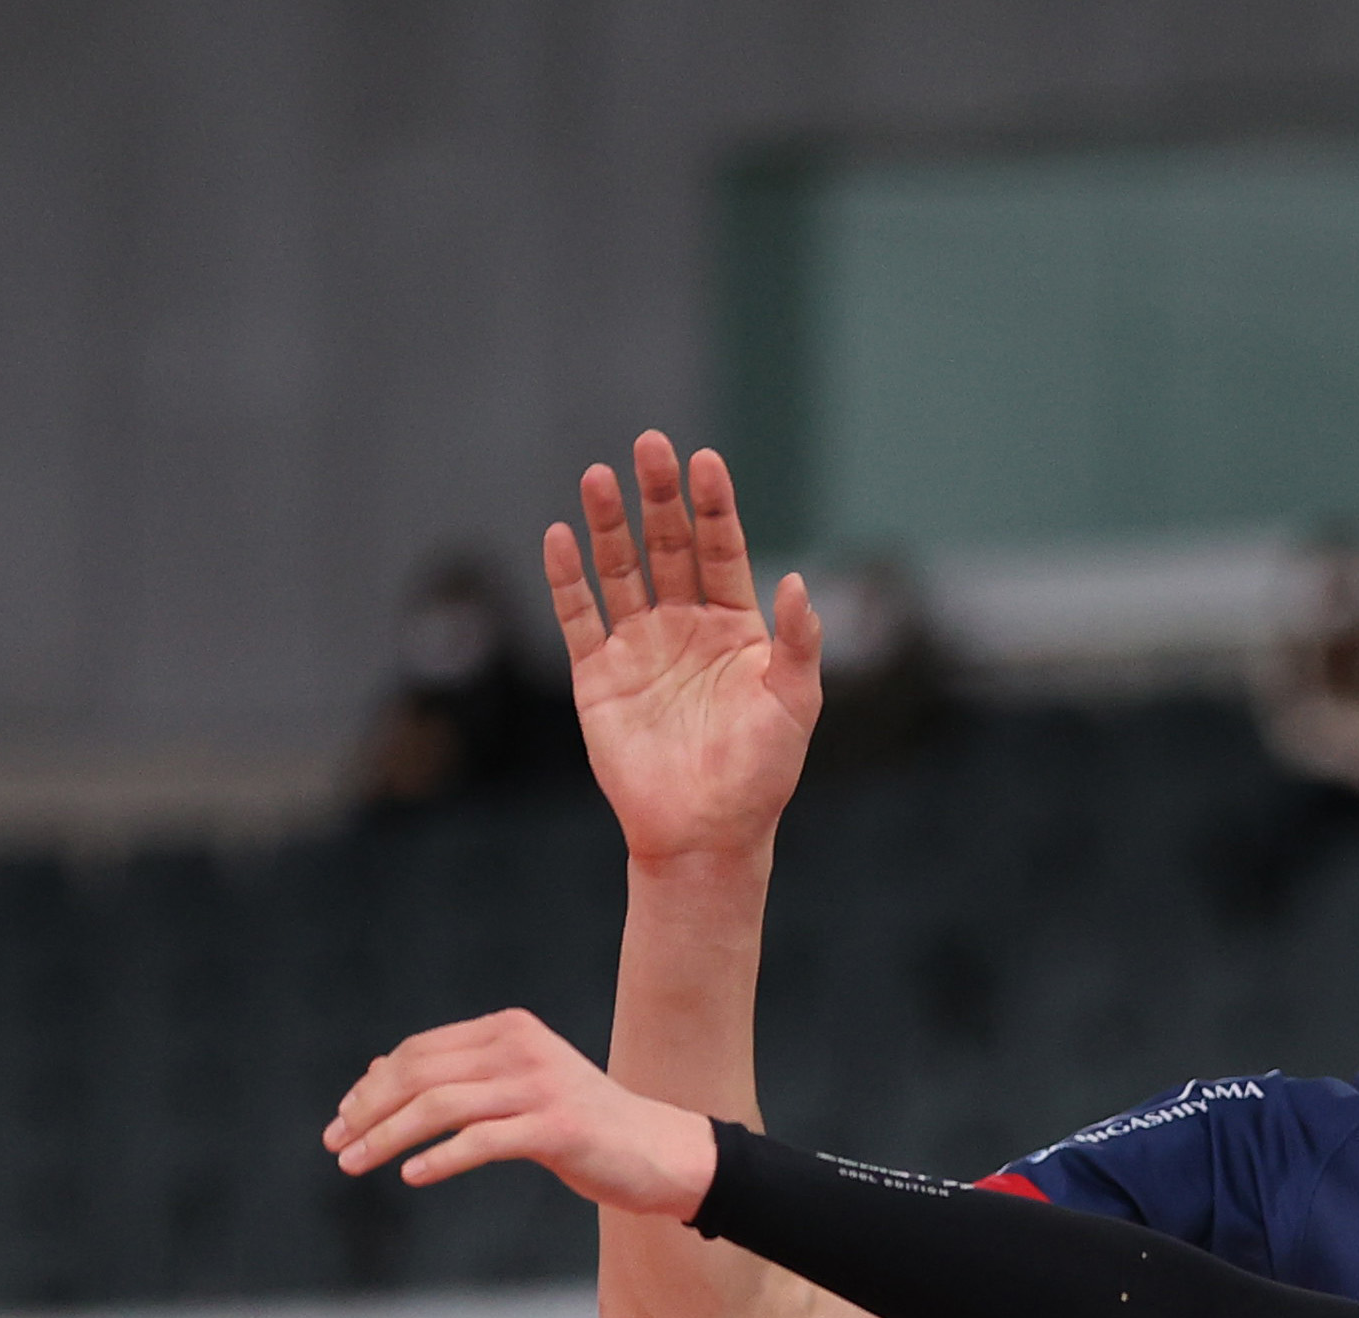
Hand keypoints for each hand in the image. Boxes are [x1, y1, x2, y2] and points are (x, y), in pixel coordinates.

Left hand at [326, 1010, 720, 1218]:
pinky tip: (413, 1176)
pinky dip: (440, 1159)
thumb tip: (377, 1071)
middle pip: (421, 1074)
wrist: (659, 1152)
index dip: (372, 1085)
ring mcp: (542, 1085)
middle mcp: (524, 1047)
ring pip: (441, 1106)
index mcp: (511, 1028)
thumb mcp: (518, 1086)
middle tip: (338, 1145)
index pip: (419, 1050)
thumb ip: (458, 1074)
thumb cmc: (583, 1124)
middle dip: (368, 1111)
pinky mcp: (558, 1127)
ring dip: (387, 1137)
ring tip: (356, 1164)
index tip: (343, 1119)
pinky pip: (481, 1141)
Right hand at [552, 432, 822, 863]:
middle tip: (649, 444)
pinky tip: (560, 536)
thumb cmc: (762, 772)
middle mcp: (685, 628)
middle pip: (668, 547)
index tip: (706, 461)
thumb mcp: (795, 704)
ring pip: (619, 570)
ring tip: (598, 475)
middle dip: (659, 496)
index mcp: (737, 629)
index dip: (713, 507)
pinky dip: (567, 578)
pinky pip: (578, 616)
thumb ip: (798, 643)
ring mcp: (639, 647)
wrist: (708, 831)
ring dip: (608, 523)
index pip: (721, 551)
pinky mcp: (598, 675)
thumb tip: (797, 582)